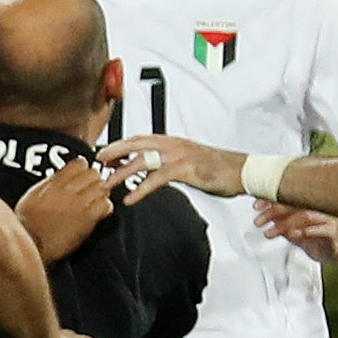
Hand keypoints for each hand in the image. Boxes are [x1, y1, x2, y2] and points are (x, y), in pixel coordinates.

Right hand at [17, 158, 114, 262]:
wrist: (32, 243)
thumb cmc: (28, 224)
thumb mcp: (32, 195)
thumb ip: (49, 183)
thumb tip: (60, 176)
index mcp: (54, 183)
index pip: (79, 163)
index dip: (84, 169)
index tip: (83, 176)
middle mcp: (68, 190)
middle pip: (94, 173)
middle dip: (94, 180)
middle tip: (91, 189)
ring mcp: (79, 204)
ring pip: (102, 187)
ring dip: (101, 193)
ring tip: (95, 200)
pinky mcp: (88, 219)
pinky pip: (106, 205)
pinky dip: (105, 207)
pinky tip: (98, 212)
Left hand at [98, 135, 247, 199]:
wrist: (240, 170)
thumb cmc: (218, 169)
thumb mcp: (189, 162)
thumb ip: (171, 164)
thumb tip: (155, 172)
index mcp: (172, 142)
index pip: (140, 139)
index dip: (120, 145)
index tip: (105, 154)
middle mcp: (172, 144)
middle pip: (135, 143)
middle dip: (113, 152)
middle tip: (97, 163)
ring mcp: (177, 155)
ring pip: (142, 160)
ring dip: (122, 172)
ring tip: (107, 184)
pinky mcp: (184, 169)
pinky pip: (156, 179)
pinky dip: (141, 188)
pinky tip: (131, 198)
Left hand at [255, 202, 337, 263]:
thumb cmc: (321, 237)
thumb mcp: (297, 233)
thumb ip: (282, 226)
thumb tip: (264, 220)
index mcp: (305, 206)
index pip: (286, 199)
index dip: (269, 201)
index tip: (256, 206)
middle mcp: (314, 209)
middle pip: (292, 204)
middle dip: (272, 211)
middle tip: (258, 221)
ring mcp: (324, 219)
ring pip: (304, 216)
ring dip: (285, 224)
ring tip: (270, 232)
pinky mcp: (333, 232)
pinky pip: (321, 230)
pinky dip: (307, 232)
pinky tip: (295, 234)